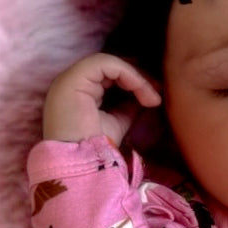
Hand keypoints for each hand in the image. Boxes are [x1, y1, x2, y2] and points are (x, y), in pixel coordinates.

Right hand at [41, 52, 161, 145]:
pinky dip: (128, 74)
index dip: (133, 82)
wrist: (82, 164)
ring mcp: (70, 78)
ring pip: (109, 63)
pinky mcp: (73, 77)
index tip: (154, 98)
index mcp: (78, 93)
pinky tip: (142, 90)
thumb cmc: (96, 150)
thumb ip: (127, 107)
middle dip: (137, 77)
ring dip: (136, 77)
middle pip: (110, 68)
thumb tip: (145, 96)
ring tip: (152, 97)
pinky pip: (106, 63)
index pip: (108, 77)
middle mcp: (71, 82)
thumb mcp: (117, 123)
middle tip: (157, 93)